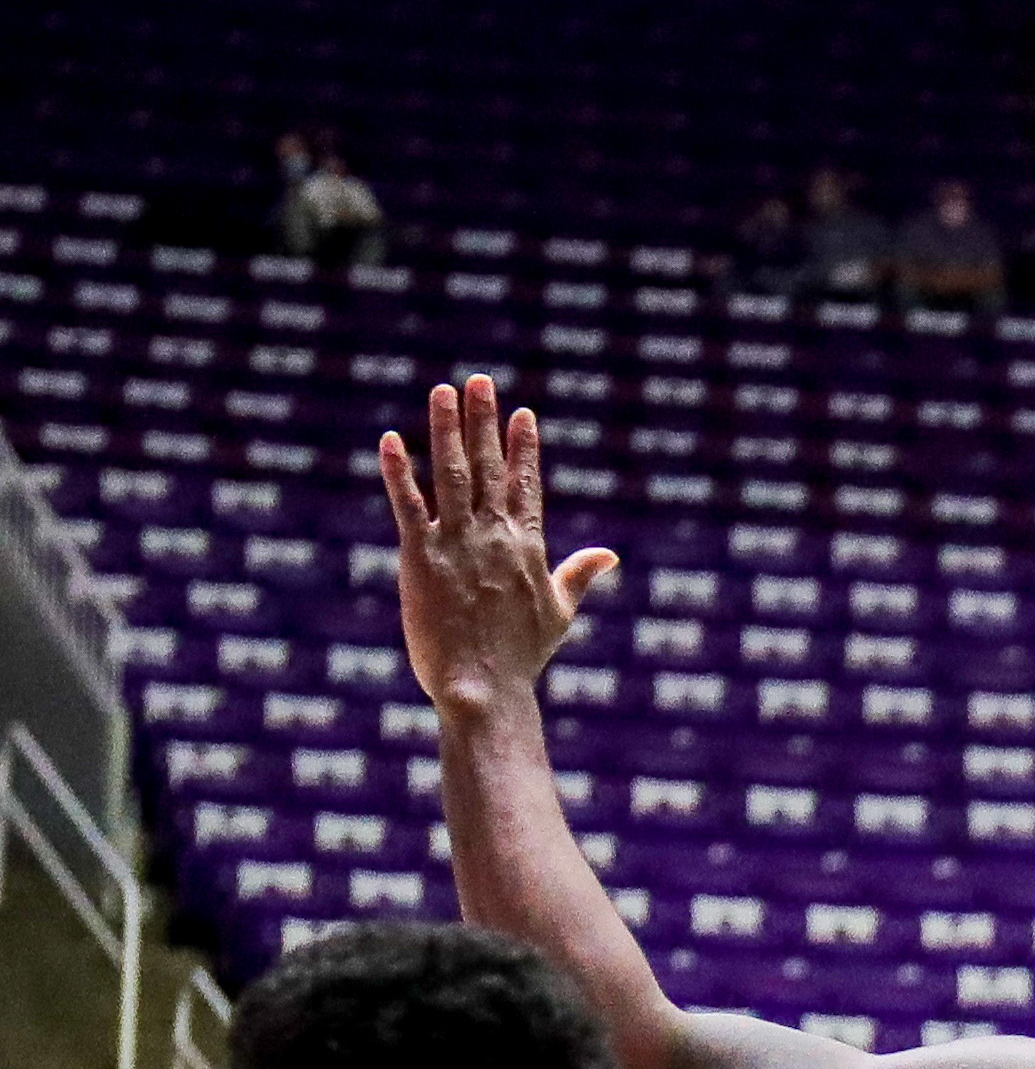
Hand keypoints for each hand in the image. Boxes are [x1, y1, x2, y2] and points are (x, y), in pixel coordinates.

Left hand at [377, 375, 619, 724]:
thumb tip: (609, 555)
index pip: (526, 484)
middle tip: (479, 381)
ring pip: (452, 473)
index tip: (522, 414)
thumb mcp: (559, 613)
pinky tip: (392, 441)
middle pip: (489, 467)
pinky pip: (408, 505)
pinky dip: (399, 471)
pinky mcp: (420, 557)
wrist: (484, 687)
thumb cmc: (521, 657)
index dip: (523, 447)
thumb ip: (578, 575)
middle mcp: (494, 536)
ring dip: (446, 429)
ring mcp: (458, 544)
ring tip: (443, 392)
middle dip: (485, 420)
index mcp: (528, 547)